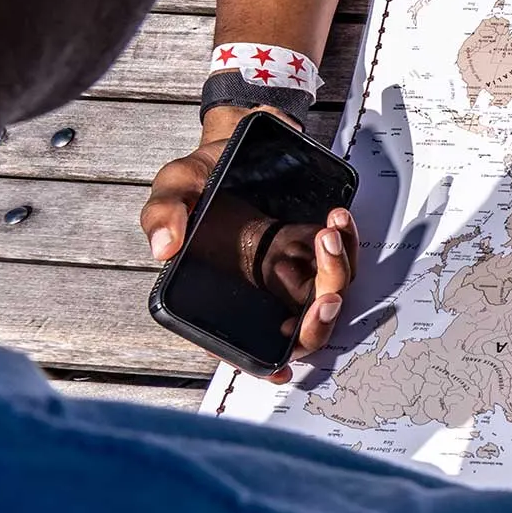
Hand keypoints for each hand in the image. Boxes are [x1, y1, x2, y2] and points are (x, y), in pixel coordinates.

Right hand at [142, 108, 357, 381]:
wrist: (236, 142)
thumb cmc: (201, 176)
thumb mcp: (173, 186)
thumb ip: (164, 213)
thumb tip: (165, 247)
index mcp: (219, 293)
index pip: (240, 344)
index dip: (260, 364)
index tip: (282, 370)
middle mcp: (261, 290)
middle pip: (299, 329)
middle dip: (318, 318)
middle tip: (325, 296)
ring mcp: (292, 271)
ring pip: (328, 294)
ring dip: (337, 270)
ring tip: (328, 229)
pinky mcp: (315, 248)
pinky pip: (342, 260)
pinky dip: (347, 242)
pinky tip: (336, 218)